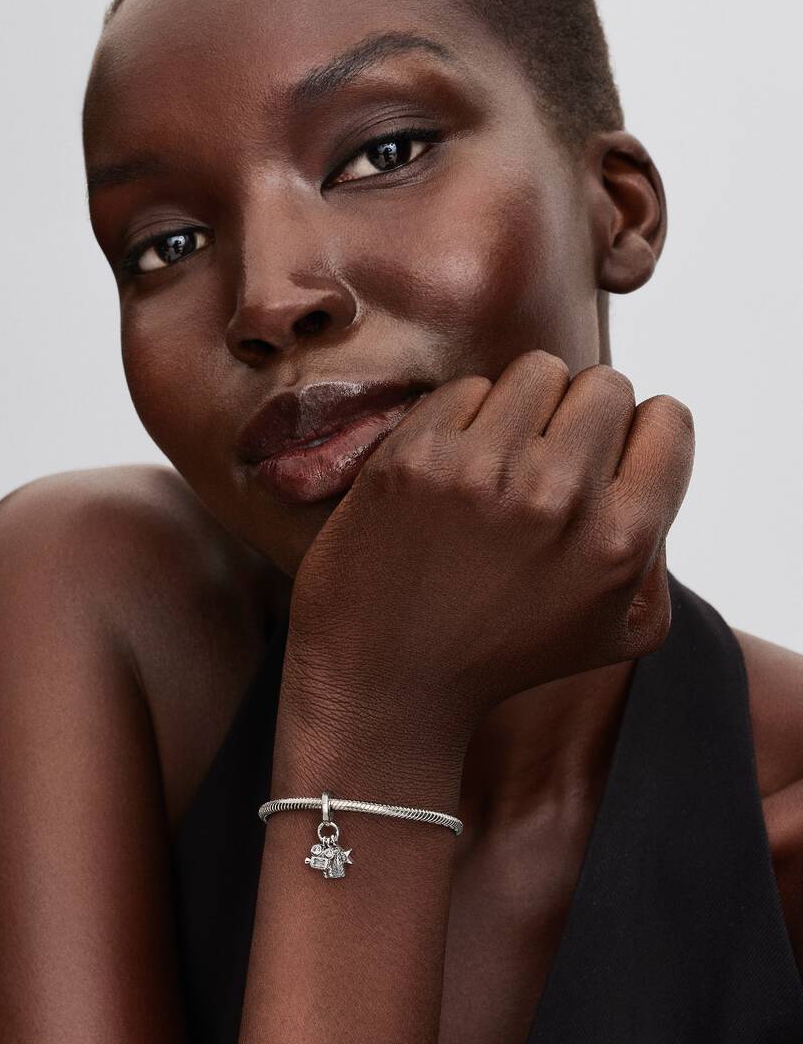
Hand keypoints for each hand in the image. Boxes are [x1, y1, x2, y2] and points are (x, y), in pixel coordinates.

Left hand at [283, 351, 694, 749]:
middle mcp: (558, 497)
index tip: (604, 460)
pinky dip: (462, 421)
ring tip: (498, 463)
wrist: (387, 683)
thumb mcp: (619, 631)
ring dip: (523, 409)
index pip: (668, 417)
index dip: (637, 434)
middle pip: (604, 382)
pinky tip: (448, 474)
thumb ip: (657, 548)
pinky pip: (466, 389)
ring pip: (536, 371)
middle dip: (580, 415)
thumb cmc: (506, 655)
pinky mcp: (414, 457)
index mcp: (621, 541)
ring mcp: (483, 471)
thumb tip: (647, 468)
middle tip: (546, 460)